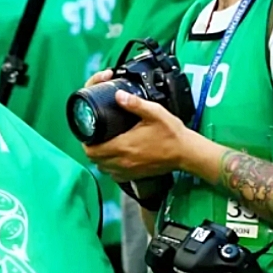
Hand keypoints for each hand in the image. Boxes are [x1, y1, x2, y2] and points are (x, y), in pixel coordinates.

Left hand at [83, 89, 203, 181]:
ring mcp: (128, 171)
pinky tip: (115, 157)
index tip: (88, 133)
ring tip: (103, 145)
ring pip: (102, 168)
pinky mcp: (135, 177)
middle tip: (94, 137)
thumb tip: (118, 95)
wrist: (187, 153)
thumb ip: (135, 104)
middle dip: (91, 149)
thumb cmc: (171, 133)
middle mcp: (122, 162)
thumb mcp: (155, 113)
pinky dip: (110, 167)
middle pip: (94, 160)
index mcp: (123, 146)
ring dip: (99, 158)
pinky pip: (114, 175)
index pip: (92, 151)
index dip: (86, 142)